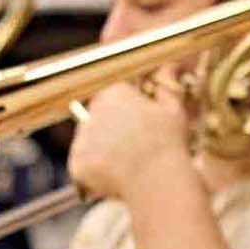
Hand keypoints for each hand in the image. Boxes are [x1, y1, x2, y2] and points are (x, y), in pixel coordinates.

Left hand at [66, 71, 195, 202]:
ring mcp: (81, 138)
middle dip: (110, 128)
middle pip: (97, 116)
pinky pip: (82, 165)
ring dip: (101, 149)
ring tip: (126, 163)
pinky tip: (115, 176)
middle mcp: (92, 111)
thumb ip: (165, 85)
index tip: (136, 120)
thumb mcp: (173, 110)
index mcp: (114, 93)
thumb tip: (167, 66)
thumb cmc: (169, 144)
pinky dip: (94, 171)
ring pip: (88, 141)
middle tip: (132, 145)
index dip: (125, 108)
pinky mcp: (76, 162)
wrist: (158, 182)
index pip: (112, 94)